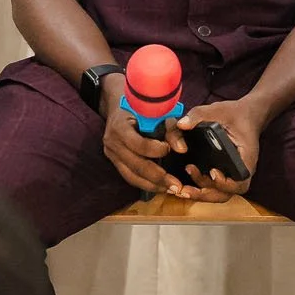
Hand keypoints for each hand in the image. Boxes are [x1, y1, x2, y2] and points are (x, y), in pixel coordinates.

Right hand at [97, 75, 176, 195]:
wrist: (119, 104)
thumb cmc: (141, 106)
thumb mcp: (156, 110)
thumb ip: (171, 128)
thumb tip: (182, 149)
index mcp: (119, 126)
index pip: (137, 144)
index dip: (155, 150)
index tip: (169, 149)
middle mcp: (112, 142)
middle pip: (135, 165)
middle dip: (158, 177)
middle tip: (177, 185)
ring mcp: (112, 153)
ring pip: (132, 176)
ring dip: (153, 185)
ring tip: (171, 190)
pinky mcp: (115, 161)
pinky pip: (130, 177)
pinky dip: (146, 184)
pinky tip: (161, 187)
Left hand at [168, 98, 264, 203]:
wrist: (244, 115)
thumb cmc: (234, 114)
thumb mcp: (217, 109)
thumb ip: (199, 115)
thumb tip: (181, 124)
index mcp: (245, 157)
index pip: (240, 181)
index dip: (225, 183)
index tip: (211, 172)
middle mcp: (240, 170)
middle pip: (226, 194)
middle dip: (205, 194)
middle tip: (185, 189)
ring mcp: (232, 174)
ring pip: (219, 195)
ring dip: (201, 195)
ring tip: (182, 190)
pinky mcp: (224, 173)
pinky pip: (214, 188)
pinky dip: (201, 189)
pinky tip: (185, 185)